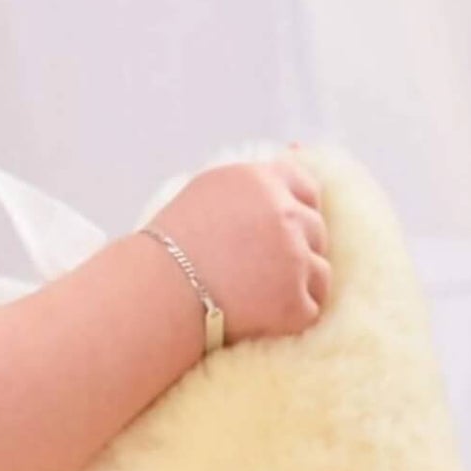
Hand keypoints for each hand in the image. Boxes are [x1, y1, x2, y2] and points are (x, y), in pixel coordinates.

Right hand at [153, 157, 330, 341]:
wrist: (151, 297)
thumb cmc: (167, 250)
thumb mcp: (207, 192)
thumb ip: (252, 183)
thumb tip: (298, 150)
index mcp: (263, 181)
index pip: (307, 188)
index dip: (298, 212)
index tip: (280, 234)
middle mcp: (284, 214)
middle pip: (316, 232)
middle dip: (296, 252)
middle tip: (259, 275)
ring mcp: (293, 259)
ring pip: (320, 273)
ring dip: (298, 287)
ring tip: (257, 300)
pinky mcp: (293, 303)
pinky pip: (309, 311)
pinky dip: (289, 320)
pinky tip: (259, 320)